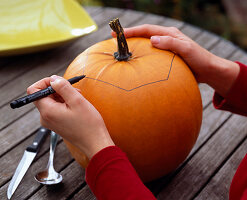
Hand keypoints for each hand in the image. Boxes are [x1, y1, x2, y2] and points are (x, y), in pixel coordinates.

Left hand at [27, 75, 114, 158]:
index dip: (45, 82)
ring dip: (64, 96)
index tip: (59, 81)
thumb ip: (63, 87)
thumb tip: (53, 78)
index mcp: (47, 111)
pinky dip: (65, 103)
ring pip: (52, 101)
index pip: (34, 91)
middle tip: (74, 91)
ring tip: (78, 99)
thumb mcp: (77, 100)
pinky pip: (56, 108)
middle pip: (44, 95)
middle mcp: (45, 117)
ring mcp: (51, 122)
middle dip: (58, 89)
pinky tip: (77, 106)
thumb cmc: (88, 125)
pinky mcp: (57, 124)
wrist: (95, 143)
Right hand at [116, 24, 239, 96]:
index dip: (132, 31)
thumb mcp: (186, 49)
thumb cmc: (199, 59)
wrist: (208, 70)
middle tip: (114, 38)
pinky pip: (150, 55)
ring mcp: (165, 48)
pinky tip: (136, 62)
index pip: (147, 29)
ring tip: (121, 49)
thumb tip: (152, 39)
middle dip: (129, 35)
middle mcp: (166, 38)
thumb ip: (171, 43)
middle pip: (144, 34)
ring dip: (134, 45)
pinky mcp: (166, 57)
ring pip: (146, 44)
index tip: (118, 34)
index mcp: (169, 33)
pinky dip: (141, 55)